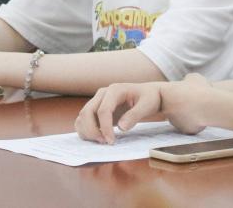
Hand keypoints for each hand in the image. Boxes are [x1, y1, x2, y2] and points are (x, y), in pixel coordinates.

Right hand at [76, 76, 211, 143]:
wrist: (149, 95)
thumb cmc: (150, 98)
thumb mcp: (148, 105)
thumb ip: (135, 115)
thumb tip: (121, 127)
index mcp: (115, 90)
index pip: (103, 110)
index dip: (105, 127)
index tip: (111, 141)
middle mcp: (103, 93)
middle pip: (87, 113)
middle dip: (92, 131)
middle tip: (105, 143)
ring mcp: (98, 100)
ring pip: (82, 117)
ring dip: (87, 132)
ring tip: (102, 142)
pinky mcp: (96, 109)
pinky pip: (83, 121)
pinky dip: (86, 131)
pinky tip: (98, 139)